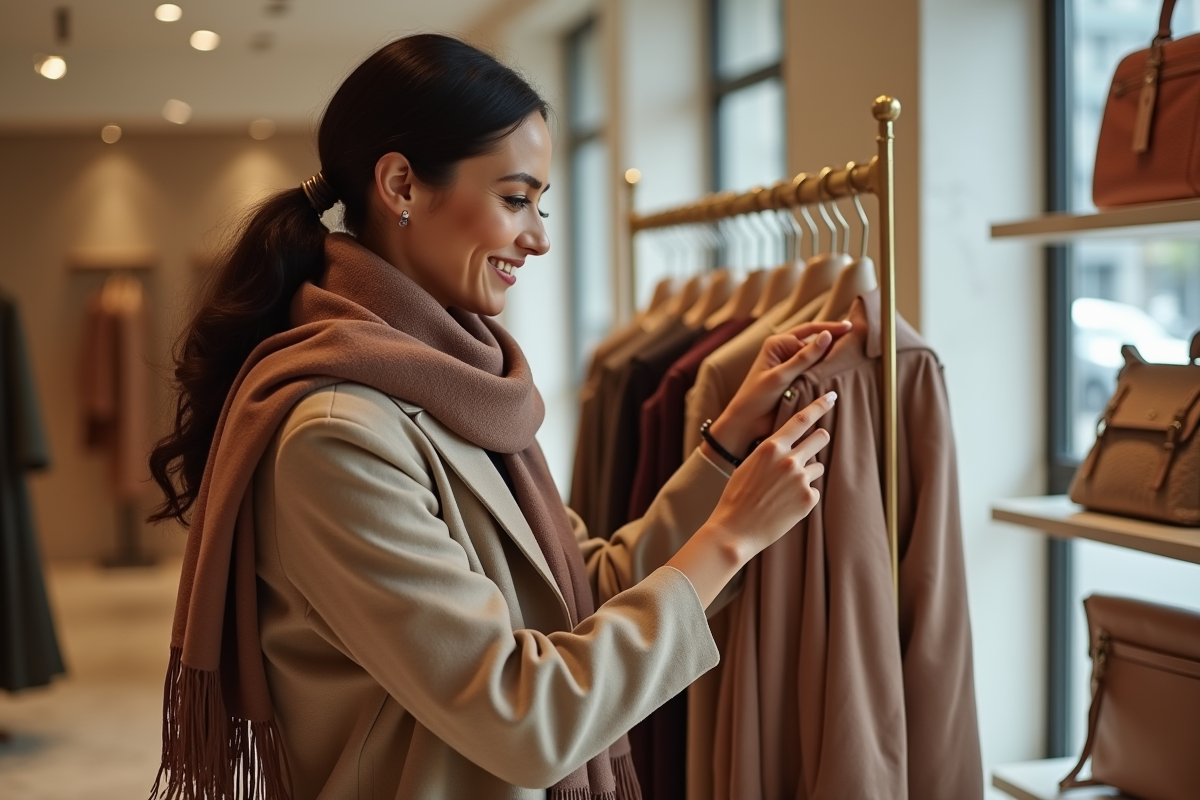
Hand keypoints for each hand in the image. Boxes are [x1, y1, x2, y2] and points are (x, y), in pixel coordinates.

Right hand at [669, 393, 835, 607]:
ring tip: (784, 490)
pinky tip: (785, 506)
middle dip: (819, 439)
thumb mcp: (750, 464)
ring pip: (817, 468)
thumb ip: (772, 452)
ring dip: (807, 474)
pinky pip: (813, 491)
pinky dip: (803, 497)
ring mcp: (800, 480)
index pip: (801, 419)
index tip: (831, 397)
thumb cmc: (737, 496)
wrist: (735, 530)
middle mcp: (789, 460)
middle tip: (816, 441)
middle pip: (820, 438)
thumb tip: (791, 447)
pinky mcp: (807, 500)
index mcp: (771, 447)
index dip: (819, 406)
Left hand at [706, 320, 851, 461]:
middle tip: (858, 337)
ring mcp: (792, 366)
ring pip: (818, 357)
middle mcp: (785, 351)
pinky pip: (816, 372)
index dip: (831, 329)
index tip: (851, 328)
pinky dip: (827, 371)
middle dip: (835, 339)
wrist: (747, 423)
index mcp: (778, 343)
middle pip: (816, 341)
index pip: (810, 332)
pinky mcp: (797, 380)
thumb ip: (804, 357)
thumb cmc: (756, 397)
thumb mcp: (781, 376)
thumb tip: (827, 335)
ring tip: (855, 353)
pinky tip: (842, 372)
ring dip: (832, 356)